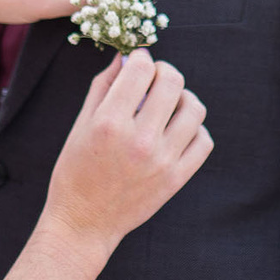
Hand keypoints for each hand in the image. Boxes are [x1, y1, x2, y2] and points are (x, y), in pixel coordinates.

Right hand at [44, 49, 210, 251]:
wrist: (84, 222)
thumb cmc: (76, 171)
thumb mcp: (80, 125)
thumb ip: (103, 86)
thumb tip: (125, 57)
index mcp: (109, 123)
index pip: (141, 68)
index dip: (141, 58)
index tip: (138, 62)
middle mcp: (139, 140)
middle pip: (172, 82)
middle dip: (163, 71)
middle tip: (154, 79)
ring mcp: (162, 160)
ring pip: (194, 108)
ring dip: (183, 98)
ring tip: (169, 104)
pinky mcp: (176, 178)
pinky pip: (203, 141)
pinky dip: (194, 129)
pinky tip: (177, 130)